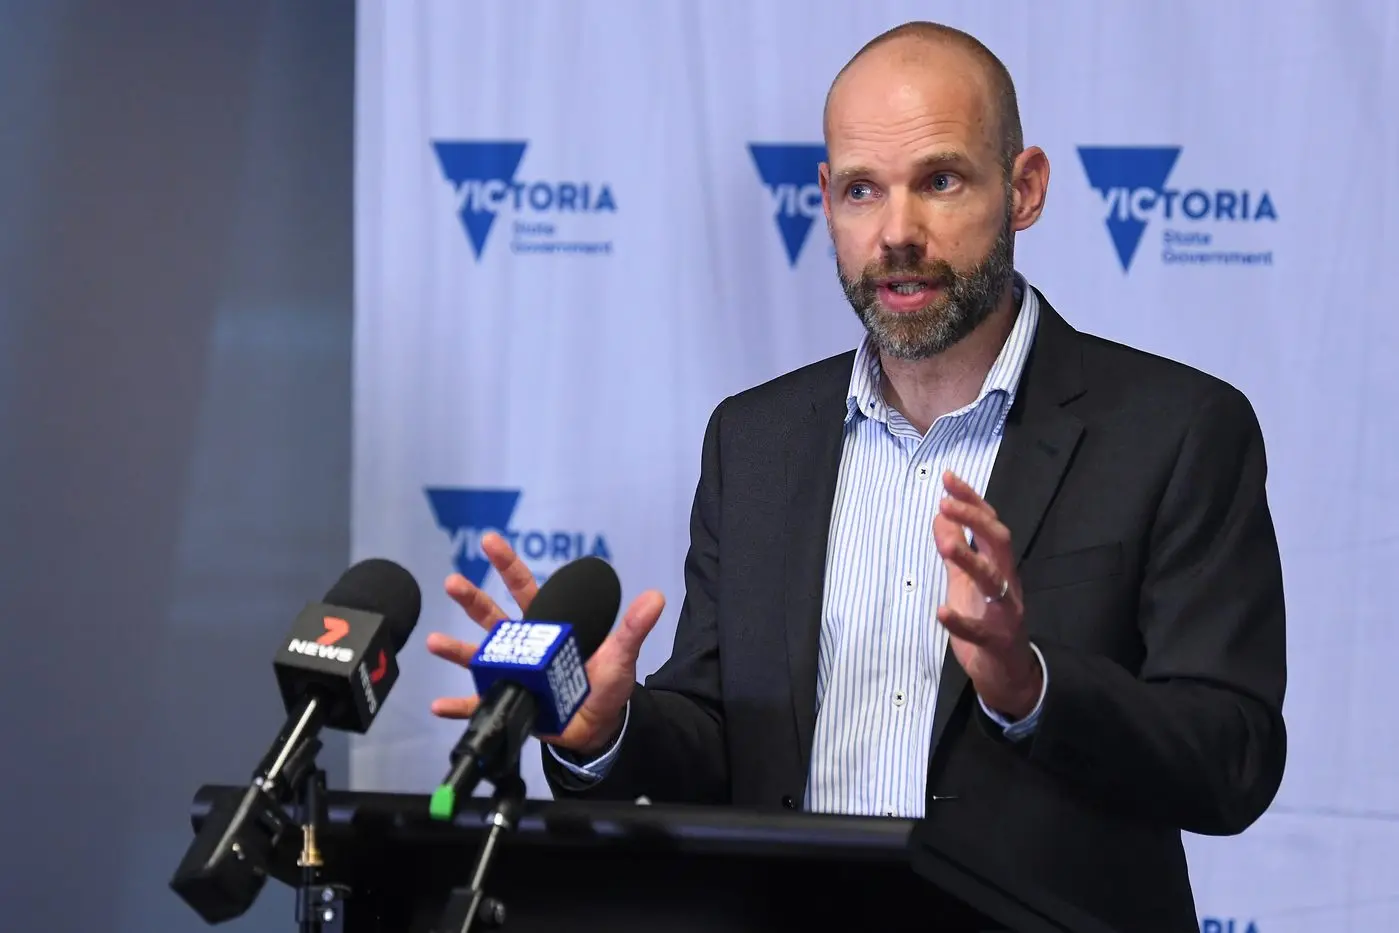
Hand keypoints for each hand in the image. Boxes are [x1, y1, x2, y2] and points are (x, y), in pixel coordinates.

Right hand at [427, 532, 665, 756]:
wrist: (598, 726)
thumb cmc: (604, 683)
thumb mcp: (621, 654)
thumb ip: (633, 626)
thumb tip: (655, 598)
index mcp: (547, 625)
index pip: (525, 587)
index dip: (507, 564)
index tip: (490, 541)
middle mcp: (523, 645)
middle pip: (493, 616)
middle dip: (472, 599)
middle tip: (453, 582)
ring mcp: (512, 673)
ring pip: (479, 656)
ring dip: (456, 649)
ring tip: (435, 642)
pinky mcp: (509, 703)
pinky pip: (479, 704)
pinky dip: (459, 705)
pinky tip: (440, 706)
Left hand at [932, 470, 1042, 719]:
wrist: (1007, 673)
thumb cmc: (986, 620)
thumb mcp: (965, 580)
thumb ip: (955, 549)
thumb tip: (939, 515)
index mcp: (999, 565)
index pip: (989, 524)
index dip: (970, 500)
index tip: (948, 478)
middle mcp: (1006, 582)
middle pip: (999, 542)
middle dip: (975, 519)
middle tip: (946, 502)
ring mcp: (1005, 612)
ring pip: (993, 580)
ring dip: (969, 560)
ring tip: (946, 544)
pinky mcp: (997, 640)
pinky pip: (980, 629)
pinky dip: (960, 621)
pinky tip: (941, 612)